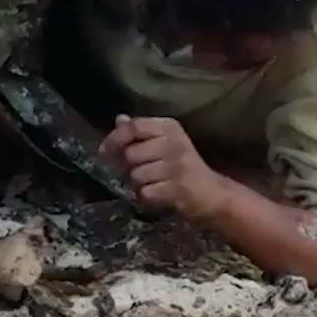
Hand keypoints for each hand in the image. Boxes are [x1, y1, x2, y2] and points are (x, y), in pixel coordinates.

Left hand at [99, 116, 227, 220]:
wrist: (213, 194)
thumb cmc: (183, 167)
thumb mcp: (164, 144)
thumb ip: (140, 133)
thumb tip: (119, 119)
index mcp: (169, 127)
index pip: (134, 126)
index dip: (113, 139)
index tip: (104, 153)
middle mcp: (174, 142)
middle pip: (130, 154)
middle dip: (128, 167)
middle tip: (141, 173)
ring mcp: (177, 165)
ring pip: (136, 175)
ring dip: (139, 184)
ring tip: (154, 184)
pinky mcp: (178, 188)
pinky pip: (145, 192)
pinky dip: (147, 197)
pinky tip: (159, 194)